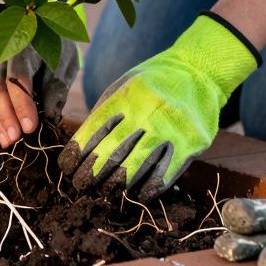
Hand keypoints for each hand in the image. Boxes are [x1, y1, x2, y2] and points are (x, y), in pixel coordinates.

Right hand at [0, 42, 77, 147]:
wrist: (46, 29)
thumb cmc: (57, 46)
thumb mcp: (64, 62)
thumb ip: (55, 86)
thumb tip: (48, 115)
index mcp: (23, 48)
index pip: (18, 79)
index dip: (22, 105)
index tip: (31, 128)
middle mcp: (2, 57)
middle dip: (6, 116)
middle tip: (15, 139)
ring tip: (8, 143)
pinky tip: (4, 136)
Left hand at [59, 13, 257, 200]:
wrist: (198, 71)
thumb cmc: (152, 82)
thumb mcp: (124, 86)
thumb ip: (104, 112)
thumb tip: (79, 147)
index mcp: (127, 95)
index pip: (94, 130)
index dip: (77, 153)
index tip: (66, 168)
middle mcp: (149, 112)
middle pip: (113, 153)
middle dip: (91, 174)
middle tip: (80, 185)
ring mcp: (172, 130)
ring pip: (136, 168)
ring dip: (114, 186)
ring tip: (102, 193)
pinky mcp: (191, 145)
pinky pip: (163, 176)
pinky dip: (145, 190)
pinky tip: (133, 194)